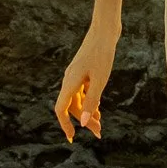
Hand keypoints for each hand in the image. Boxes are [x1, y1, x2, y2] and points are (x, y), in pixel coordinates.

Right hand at [53, 22, 118, 141]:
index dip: (65, 125)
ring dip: (88, 111)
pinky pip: (82, 91)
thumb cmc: (102, 53)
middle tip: (99, 131)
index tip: (72, 138)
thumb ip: (91, 102)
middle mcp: (69, 79)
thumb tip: (85, 123)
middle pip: (72, 106)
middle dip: (84, 120)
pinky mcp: (83, 70)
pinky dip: (89, 100)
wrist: (105, 29)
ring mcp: (76, 74)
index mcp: (70, 82)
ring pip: (78, 99)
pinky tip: (98, 106)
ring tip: (100, 122)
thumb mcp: (99, 80)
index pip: (61, 109)